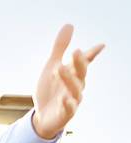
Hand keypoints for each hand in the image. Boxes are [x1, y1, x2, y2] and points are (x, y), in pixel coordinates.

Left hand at [32, 24, 104, 138]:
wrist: (43, 117)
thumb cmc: (50, 91)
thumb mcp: (52, 66)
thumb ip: (59, 48)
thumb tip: (69, 25)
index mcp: (74, 74)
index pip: (84, 63)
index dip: (91, 54)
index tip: (100, 46)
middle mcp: (76, 86)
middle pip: (81, 74)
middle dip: (79, 63)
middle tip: (76, 51)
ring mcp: (72, 101)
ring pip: (74, 90)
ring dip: (69, 79)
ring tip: (60, 68)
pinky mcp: (65, 114)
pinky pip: (69, 109)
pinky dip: (68, 104)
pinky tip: (64, 98)